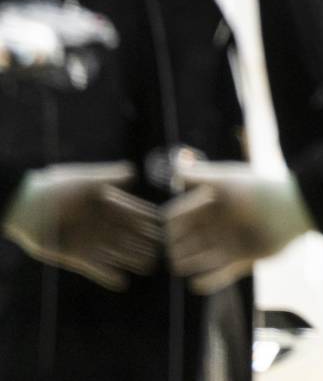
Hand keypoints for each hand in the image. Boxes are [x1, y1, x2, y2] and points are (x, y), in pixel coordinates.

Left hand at [4, 162, 160, 290]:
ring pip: (115, 252)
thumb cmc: (55, 189)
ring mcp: (88, 240)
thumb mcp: (84, 180)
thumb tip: (134, 172)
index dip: (148, 220)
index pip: (132, 212)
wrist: (26, 208)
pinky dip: (107, 275)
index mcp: (105, 203)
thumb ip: (109, 177)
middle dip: (145, 243)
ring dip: (131, 260)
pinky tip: (121, 282)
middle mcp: (99, 223)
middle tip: (163, 252)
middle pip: (128, 235)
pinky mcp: (74, 256)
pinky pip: (94, 267)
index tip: (164, 227)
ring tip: (148, 268)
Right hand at [162, 160, 312, 294]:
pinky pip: (220, 276)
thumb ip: (200, 176)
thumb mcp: (226, 179)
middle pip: (186, 240)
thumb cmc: (257, 190)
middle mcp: (219, 224)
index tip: (167, 229)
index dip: (171, 224)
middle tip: (172, 251)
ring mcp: (229, 242)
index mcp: (212, 204)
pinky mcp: (242, 259)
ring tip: (181, 265)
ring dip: (189, 263)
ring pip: (199, 258)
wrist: (293, 209)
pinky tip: (197, 282)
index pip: (180, 217)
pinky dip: (208, 281)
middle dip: (176, 246)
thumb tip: (176, 170)